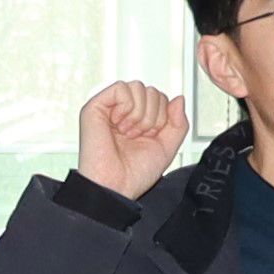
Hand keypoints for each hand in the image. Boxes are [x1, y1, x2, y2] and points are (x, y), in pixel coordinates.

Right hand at [72, 80, 188, 196]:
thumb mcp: (167, 147)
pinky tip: (119, 124)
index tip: (149, 137)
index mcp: (138, 119)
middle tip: (137, 136)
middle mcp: (123, 111)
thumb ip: (178, 123)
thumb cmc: (135, 173)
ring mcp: (108, 108)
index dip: (162, 117)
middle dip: (152, 116)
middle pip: (151, 91)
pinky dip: (127, 107)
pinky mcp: (94, 107)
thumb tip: (178, 98)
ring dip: (140, 114)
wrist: (115, 187)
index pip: (159, 98)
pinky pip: (121, 88)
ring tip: (128, 132)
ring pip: (138, 87)